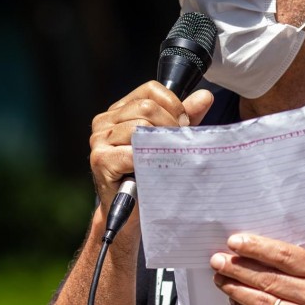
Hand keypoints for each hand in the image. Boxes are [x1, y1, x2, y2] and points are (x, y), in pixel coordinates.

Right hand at [89, 82, 212, 212]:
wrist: (130, 214)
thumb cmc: (148, 176)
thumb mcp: (169, 141)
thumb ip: (184, 118)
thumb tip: (205, 96)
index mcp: (119, 111)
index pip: (150, 90)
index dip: (173, 104)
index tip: (184, 124)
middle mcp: (104, 121)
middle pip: (147, 107)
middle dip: (171, 124)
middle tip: (179, 144)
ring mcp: (99, 140)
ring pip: (140, 126)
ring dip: (162, 143)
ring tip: (168, 158)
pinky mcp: (100, 160)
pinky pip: (132, 151)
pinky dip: (149, 159)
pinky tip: (155, 169)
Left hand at [211, 234, 304, 304]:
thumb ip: (292, 267)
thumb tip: (249, 252)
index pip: (285, 256)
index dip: (257, 248)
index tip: (233, 242)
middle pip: (269, 279)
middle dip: (238, 268)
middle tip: (218, 261)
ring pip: (261, 301)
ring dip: (235, 288)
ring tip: (220, 279)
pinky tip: (233, 301)